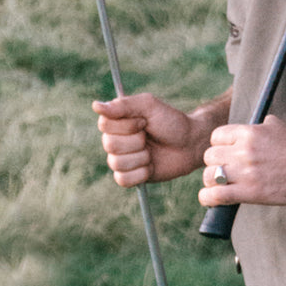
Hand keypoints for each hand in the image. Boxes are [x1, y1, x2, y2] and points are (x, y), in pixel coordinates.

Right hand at [93, 93, 213, 186]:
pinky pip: (123, 180)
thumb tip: (95, 105)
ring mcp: (121, 159)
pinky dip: (140, 173)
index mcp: (117, 120)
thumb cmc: (170, 120)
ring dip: (140, 156)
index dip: (126, 125)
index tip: (143, 121)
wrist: (189, 143)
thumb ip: (123, 105)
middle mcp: (115, 139)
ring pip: (116, 163)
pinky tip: (151, 165)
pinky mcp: (130, 176)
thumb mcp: (149, 106)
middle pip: (109, 145)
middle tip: (149, 136)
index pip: (104, 125)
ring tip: (151, 151)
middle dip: (135, 141)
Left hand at [199, 115, 285, 206]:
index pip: (216, 136)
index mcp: (248, 132)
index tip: (223, 152)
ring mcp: (245, 172)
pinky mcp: (250, 193)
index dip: (218, 145)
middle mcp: (243, 150)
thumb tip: (246, 131)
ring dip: (211, 181)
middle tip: (222, 170)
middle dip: (214, 163)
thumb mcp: (275, 125)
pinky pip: (218, 196)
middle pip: (210, 156)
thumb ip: (256, 126)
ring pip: (210, 175)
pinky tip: (210, 199)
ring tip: (217, 185)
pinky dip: (209, 198)